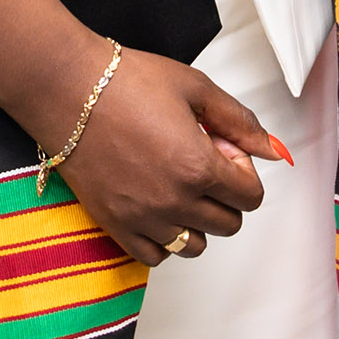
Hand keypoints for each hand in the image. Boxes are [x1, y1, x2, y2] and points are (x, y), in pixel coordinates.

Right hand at [47, 49, 284, 266]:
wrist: (68, 90)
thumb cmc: (126, 82)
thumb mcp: (195, 88)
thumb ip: (239, 121)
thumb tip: (271, 149)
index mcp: (198, 167)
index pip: (250, 196)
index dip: (243, 171)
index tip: (222, 151)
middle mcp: (174, 200)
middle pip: (228, 224)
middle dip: (226, 195)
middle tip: (202, 164)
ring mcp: (143, 218)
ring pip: (195, 246)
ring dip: (197, 221)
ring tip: (179, 186)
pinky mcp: (116, 225)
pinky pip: (156, 256)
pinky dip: (164, 240)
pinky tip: (157, 207)